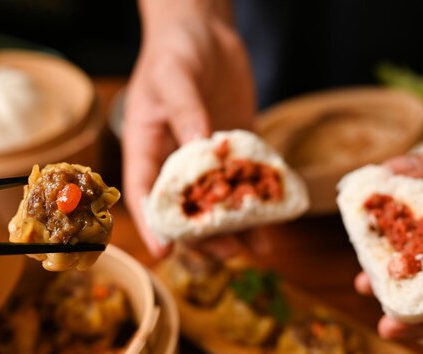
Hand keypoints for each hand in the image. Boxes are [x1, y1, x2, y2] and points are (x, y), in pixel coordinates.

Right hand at [122, 0, 255, 257]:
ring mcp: (209, 158)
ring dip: (237, 226)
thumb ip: (185, 110)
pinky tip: (277, 217)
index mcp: (149, 146)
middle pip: (186, 209)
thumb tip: (201, 147)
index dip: (153, 224)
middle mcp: (177, 159)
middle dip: (205, 235)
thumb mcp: (174, 76)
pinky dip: (261, 199)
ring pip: (219, 203)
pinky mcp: (237, 148)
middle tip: (228, 251)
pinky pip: (247, 179)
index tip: (164, 253)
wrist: (206, 32)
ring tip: (257, 247)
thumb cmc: (176, 51)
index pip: (145, 192)